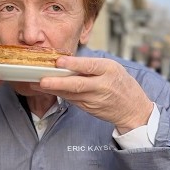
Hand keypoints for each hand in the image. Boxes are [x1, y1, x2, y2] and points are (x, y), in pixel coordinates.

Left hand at [38, 57, 152, 133]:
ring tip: (36, 83)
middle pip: (77, 84)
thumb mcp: (112, 68)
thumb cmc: (121, 84)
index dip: (73, 64)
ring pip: (71, 93)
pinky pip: (71, 99)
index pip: (89, 66)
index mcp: (109, 70)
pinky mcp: (89, 108)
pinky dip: (58, 94)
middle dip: (58, 82)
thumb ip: (92, 65)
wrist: (133, 108)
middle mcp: (102, 85)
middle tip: (42, 80)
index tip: (59, 61)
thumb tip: (67, 61)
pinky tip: (46, 90)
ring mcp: (95, 99)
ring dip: (53, 89)